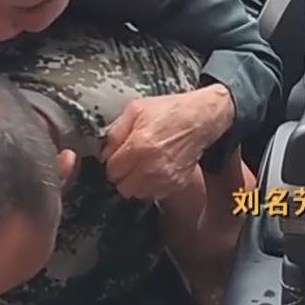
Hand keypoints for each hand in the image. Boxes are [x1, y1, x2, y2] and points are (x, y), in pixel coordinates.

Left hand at [103, 85, 234, 200]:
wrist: (199, 119)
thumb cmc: (168, 111)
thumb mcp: (135, 110)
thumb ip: (115, 132)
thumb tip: (105, 152)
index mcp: (138, 146)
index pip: (112, 170)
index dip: (112, 163)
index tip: (117, 157)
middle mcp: (151, 166)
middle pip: (123, 187)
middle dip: (121, 176)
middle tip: (127, 164)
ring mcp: (165, 177)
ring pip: (138, 194)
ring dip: (135, 183)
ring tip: (141, 168)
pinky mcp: (177, 183)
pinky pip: (155, 194)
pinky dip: (151, 186)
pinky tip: (154, 171)